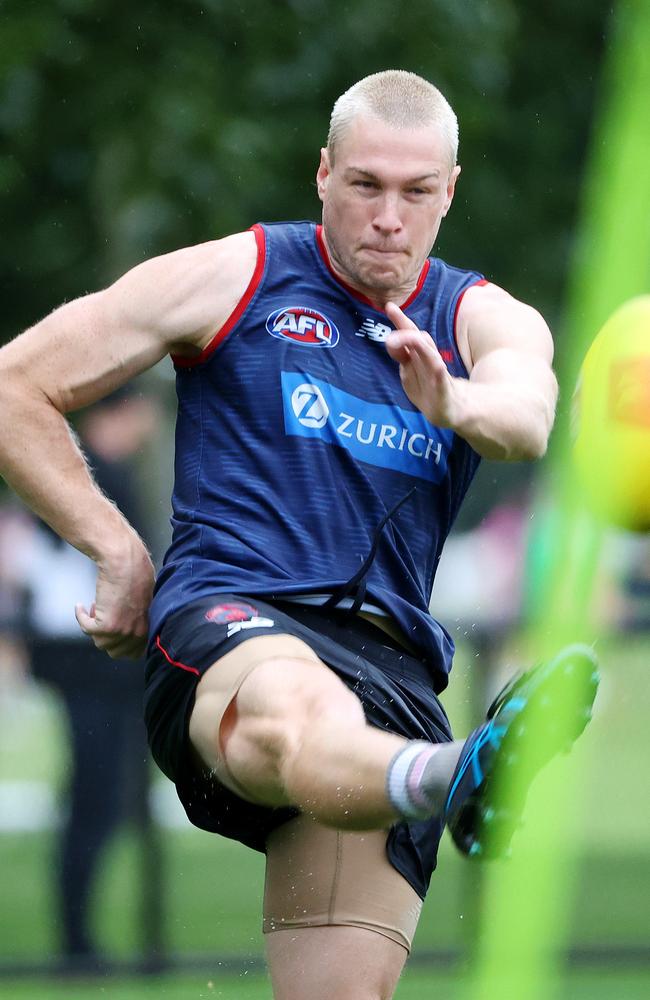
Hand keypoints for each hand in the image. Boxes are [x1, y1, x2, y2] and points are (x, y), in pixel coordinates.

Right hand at [75, 532, 154, 658]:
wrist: (125, 562)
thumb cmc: (136, 574)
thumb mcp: (143, 602)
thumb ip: (138, 619)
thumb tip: (123, 630)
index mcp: (149, 629)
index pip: (134, 654)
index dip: (120, 643)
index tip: (111, 632)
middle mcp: (137, 634)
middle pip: (114, 651)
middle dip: (106, 636)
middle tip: (102, 616)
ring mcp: (122, 631)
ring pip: (99, 641)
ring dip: (94, 626)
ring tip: (96, 606)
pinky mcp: (106, 626)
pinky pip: (86, 628)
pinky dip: (81, 617)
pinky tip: (81, 606)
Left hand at [384, 302, 461, 427]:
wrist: (452, 410)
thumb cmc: (429, 389)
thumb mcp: (411, 372)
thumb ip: (402, 356)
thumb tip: (390, 340)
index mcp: (418, 355)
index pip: (409, 334)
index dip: (400, 320)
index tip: (389, 306)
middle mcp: (428, 359)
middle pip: (418, 338)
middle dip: (405, 326)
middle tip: (390, 314)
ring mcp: (437, 372)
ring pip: (428, 352)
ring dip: (413, 343)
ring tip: (393, 340)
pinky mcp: (444, 387)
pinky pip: (440, 376)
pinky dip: (437, 369)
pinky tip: (436, 365)